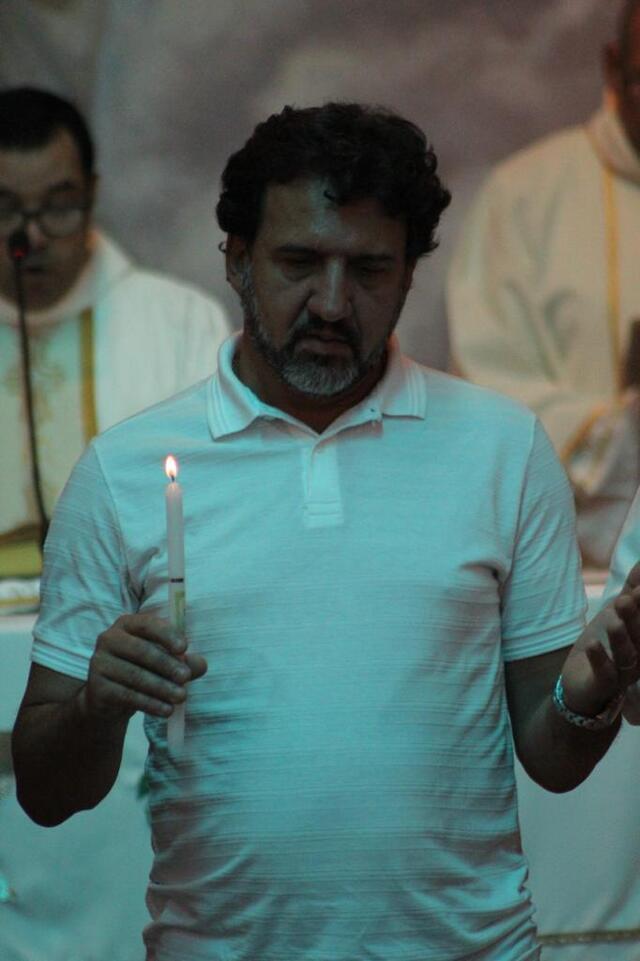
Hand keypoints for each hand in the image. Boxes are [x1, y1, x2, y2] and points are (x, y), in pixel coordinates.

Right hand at [79, 613, 207, 722]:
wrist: (110, 698)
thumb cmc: (142, 670)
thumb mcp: (164, 662)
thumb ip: (184, 661)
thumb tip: (200, 665)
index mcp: (127, 625)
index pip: (147, 624)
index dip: (166, 634)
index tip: (184, 647)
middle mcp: (109, 639)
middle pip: (141, 651)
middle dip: (167, 665)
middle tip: (186, 678)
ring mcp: (99, 663)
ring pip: (135, 675)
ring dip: (161, 687)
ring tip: (181, 697)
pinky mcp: (97, 687)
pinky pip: (127, 695)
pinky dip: (150, 703)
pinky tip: (166, 710)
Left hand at [560, 563, 639, 716]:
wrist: (583, 685)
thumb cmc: (606, 645)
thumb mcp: (617, 614)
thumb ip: (633, 589)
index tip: (639, 588)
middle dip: (636, 617)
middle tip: (628, 598)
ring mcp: (624, 673)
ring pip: (627, 655)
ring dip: (620, 636)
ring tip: (612, 619)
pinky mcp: (604, 684)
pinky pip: (605, 673)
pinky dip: (599, 659)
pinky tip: (591, 645)